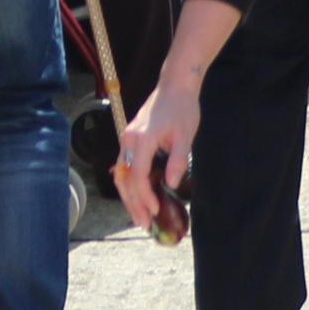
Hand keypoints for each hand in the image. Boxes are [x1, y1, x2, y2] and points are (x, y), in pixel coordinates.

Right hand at [115, 75, 202, 227]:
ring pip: (122, 175)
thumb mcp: (186, 136)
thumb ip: (178, 160)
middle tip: (145, 224)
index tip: (155, 211)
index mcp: (140, 139)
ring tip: (141, 217)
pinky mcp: (130, 139)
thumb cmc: (182, 109)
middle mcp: (128, 140)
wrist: (174, 85)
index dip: (144, 195)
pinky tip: (138, 198)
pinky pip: (126, 167)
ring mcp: (126, 139)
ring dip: (130, 197)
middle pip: (124, 179)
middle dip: (134, 203)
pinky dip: (131, 184)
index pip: (137, 174)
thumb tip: (171, 185)